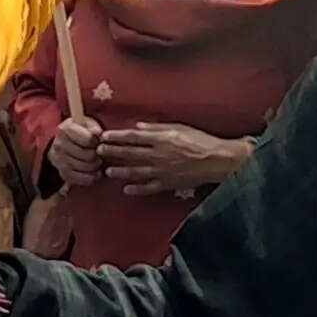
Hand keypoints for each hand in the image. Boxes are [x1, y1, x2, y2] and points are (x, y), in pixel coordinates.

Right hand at [46, 116, 106, 188]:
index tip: (96, 141)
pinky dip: (89, 178)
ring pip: (84, 168)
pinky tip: (95, 174)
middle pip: (88, 155)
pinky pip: (78, 180)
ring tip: (98, 163)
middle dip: (97, 156)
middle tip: (99, 155)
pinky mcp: (61, 173)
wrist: (62, 142)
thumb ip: (93, 127)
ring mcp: (58, 160)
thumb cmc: (79, 131)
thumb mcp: (86, 123)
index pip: (88, 139)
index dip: (96, 141)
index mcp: (65, 129)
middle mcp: (59, 144)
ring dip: (95, 167)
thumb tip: (98, 134)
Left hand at [99, 122, 247, 196]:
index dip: (117, 137)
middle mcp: (158, 155)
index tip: (104, 136)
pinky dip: (137, 189)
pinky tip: (126, 189)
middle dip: (113, 153)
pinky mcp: (168, 184)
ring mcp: (162, 171)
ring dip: (120, 172)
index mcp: (161, 139)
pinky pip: (149, 188)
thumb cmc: (200, 141)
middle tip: (99, 152)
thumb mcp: (179, 127)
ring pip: (136, 172)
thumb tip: (137, 127)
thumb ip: (156, 128)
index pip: (133, 137)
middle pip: (130, 154)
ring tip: (108, 172)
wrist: (217, 161)